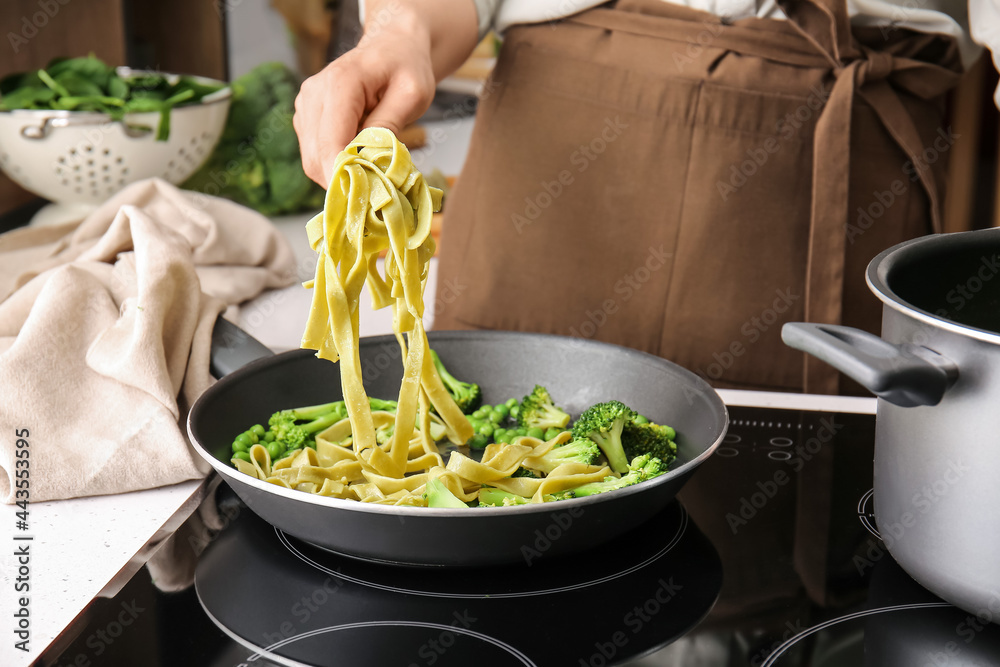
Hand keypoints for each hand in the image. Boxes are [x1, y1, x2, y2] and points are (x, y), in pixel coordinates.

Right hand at [294, 13, 435, 186]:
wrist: (392, 46)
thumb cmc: (406, 67)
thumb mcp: (413, 95)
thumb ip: (390, 125)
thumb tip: (370, 161)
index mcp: (339, 84)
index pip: (330, 143)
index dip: (345, 176)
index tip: (368, 197)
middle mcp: (313, 94)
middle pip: (315, 157)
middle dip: (343, 180)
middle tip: (376, 192)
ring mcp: (305, 106)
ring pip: (311, 161)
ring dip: (339, 174)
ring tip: (371, 172)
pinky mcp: (306, 118)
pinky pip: (314, 154)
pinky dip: (335, 164)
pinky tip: (359, 158)